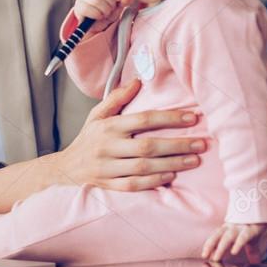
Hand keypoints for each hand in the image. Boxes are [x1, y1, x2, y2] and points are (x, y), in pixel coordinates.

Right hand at [48, 79, 207, 190]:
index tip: (192, 117)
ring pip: (144, 167)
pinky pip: (135, 184)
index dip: (169, 118)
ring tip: (194, 160)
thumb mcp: (97, 115)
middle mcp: (108, 147)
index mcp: (108, 126)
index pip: (143, 119)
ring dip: (172, 164)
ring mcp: (108, 168)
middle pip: (148, 146)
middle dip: (178, 144)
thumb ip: (117, 98)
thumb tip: (138, 81)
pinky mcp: (109, 185)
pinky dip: (154, 181)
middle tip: (202, 143)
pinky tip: (172, 176)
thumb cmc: (87, 139)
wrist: (65, 169)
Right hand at [73, 0, 134, 34]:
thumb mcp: (119, 5)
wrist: (97, 25)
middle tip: (111, 8)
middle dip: (110, 2)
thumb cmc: (108, 11)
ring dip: (104, 9)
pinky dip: (97, 14)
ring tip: (106, 13)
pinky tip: (99, 16)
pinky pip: (87, 8)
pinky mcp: (78, 6)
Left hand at [201, 222, 266, 262]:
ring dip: (220, 248)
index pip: (217, 235)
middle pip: (218, 235)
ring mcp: (241, 227)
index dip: (209, 244)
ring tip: (216, 258)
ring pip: (228, 237)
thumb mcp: (254, 236)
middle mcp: (233, 226)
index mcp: (231, 227)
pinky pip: (243, 237)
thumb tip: (254, 260)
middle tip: (205, 257)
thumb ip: (252, 249)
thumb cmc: (259, 221)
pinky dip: (238, 244)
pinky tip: (233, 252)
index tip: (204, 254)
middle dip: (210, 246)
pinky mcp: (252, 229)